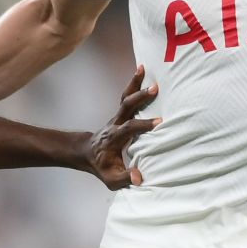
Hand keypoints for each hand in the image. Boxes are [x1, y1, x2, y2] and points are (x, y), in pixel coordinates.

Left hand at [85, 66, 160, 188]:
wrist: (87, 153)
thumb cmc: (102, 167)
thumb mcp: (111, 179)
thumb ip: (125, 178)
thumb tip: (139, 177)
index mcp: (113, 138)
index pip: (128, 129)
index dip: (142, 125)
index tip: (159, 122)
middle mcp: (114, 124)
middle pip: (126, 107)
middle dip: (140, 97)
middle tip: (155, 88)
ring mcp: (117, 117)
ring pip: (125, 98)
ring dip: (134, 84)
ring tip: (143, 69)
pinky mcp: (120, 114)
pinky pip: (127, 97)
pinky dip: (134, 84)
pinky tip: (141, 71)